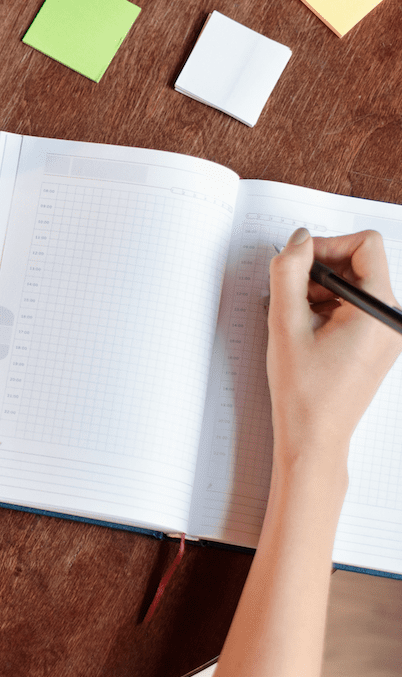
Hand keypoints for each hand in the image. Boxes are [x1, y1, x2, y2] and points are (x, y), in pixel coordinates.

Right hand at [267, 228, 401, 478]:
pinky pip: (354, 308)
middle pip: (360, 264)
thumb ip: (288, 273)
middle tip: (289, 294)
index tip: (298, 263)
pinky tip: (305, 329)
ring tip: (294, 317)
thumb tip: (298, 239)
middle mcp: (391, 319)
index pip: (365, 246)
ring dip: (320, 290)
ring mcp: (386, 333)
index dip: (327, 245)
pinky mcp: (376, 344)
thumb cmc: (304, 390)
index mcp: (379, 310)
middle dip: (320, 271)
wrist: (313, 437)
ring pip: (354, 285)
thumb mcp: (286, 323)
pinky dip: (327, 308)